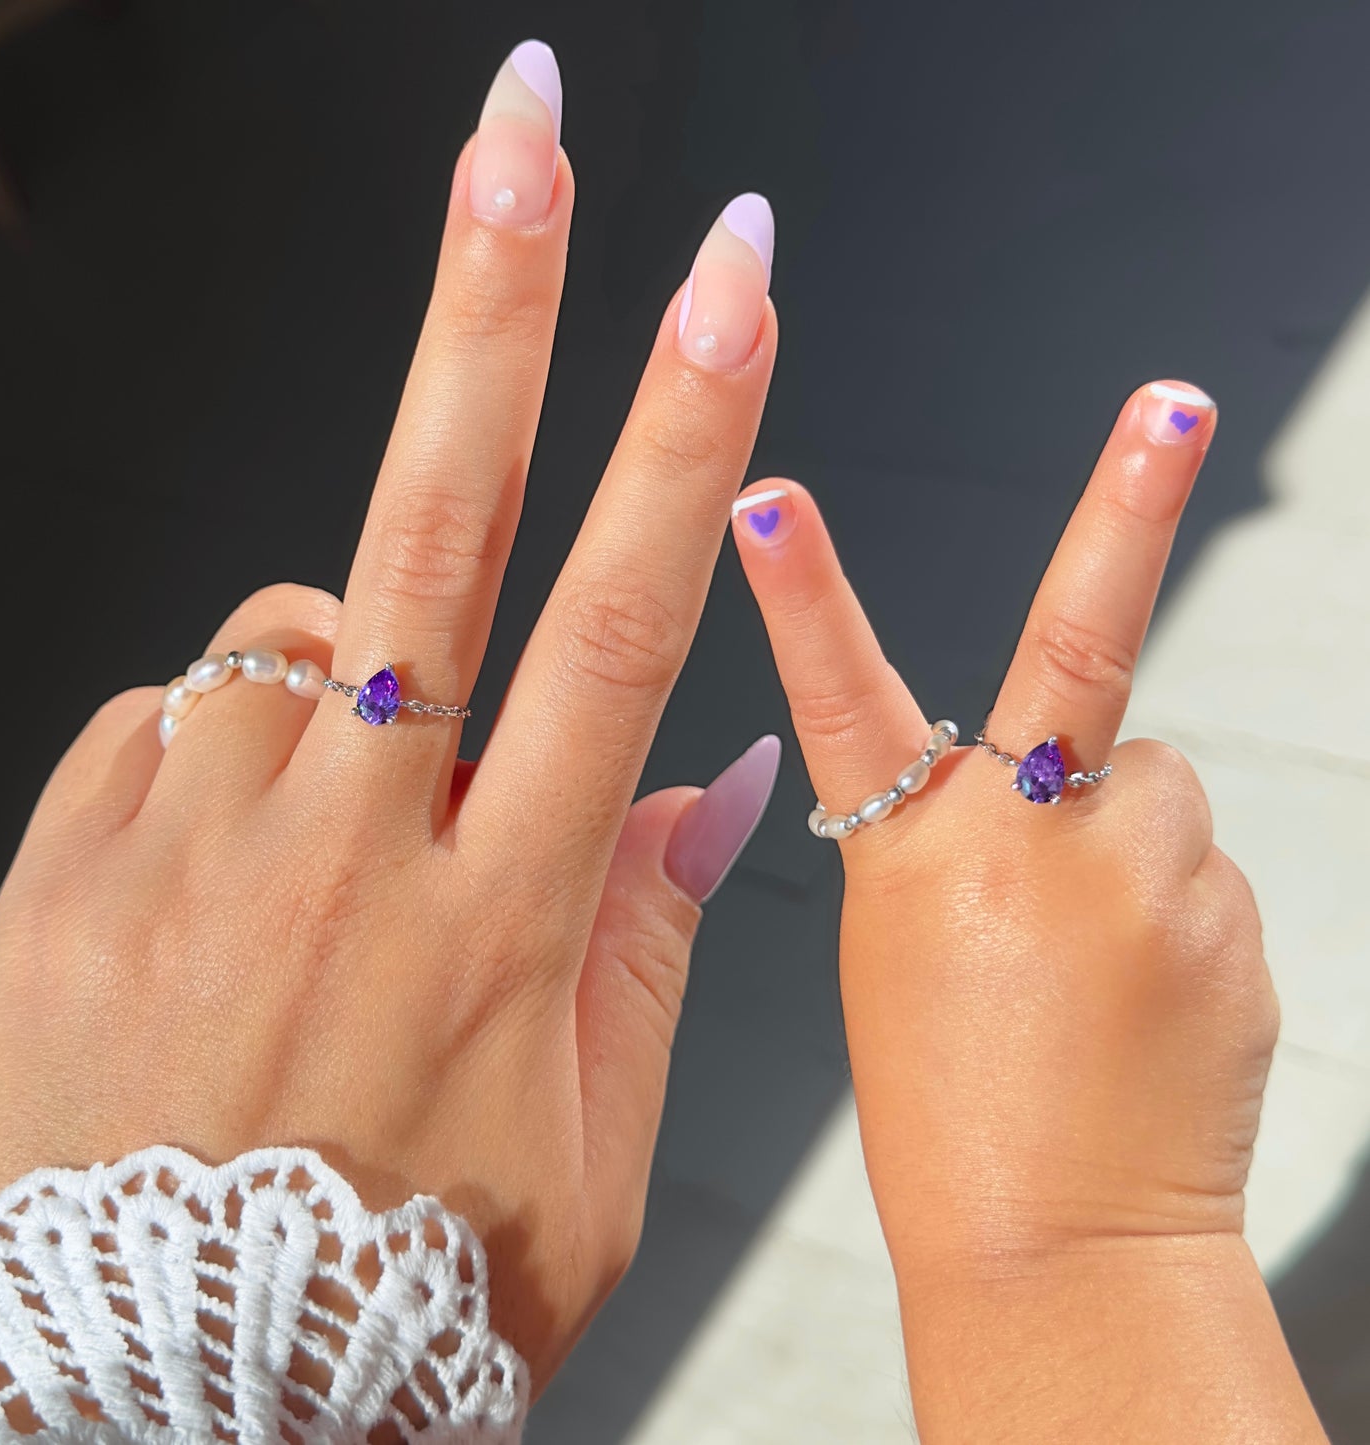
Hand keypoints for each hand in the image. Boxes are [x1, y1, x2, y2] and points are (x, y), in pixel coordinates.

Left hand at [0, 42, 780, 1387]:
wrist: (159, 1380)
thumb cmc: (402, 1279)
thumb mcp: (590, 1149)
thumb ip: (654, 938)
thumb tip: (724, 776)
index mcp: (504, 912)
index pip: (621, 626)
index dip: (685, 438)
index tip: (729, 288)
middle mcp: (356, 845)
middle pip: (439, 525)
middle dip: (495, 307)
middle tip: (527, 134)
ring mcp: (201, 841)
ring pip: (299, 624)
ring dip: (352, 655)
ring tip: (350, 812)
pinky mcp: (79, 854)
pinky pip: (173, 712)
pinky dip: (227, 740)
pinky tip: (234, 861)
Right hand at [733, 382, 1324, 1441]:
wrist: (1067, 1253)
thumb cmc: (956, 1119)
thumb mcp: (901, 955)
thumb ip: (965, 839)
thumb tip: (1057, 774)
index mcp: (910, 855)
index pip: (837, 693)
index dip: (798, 591)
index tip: (767, 498)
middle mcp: (1025, 843)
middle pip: (1081, 650)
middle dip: (1125, 508)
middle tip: (1165, 404)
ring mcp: (1144, 877)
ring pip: (1156, 789)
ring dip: (1133, 838)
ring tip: (1098, 955)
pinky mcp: (1232, 919)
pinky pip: (1201, 872)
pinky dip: (1175, 912)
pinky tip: (1140, 997)